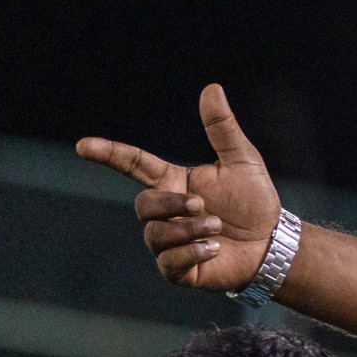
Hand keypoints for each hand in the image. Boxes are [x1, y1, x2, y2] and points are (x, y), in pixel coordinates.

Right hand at [77, 84, 280, 290]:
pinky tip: (215, 249)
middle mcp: (165, 212)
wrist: (273, 243)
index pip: (133, 164)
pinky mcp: (179, 269)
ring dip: (189, 230)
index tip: (83, 146)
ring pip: (155, 235)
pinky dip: (192, 254)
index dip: (108, 154)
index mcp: (174, 182)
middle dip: (171, 206)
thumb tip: (212, 88)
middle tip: (204, 207)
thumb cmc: (256, 201)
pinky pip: (168, 263)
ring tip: (218, 229)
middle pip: (143, 206)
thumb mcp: (242, 161)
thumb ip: (222, 129)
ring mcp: (169, 241)